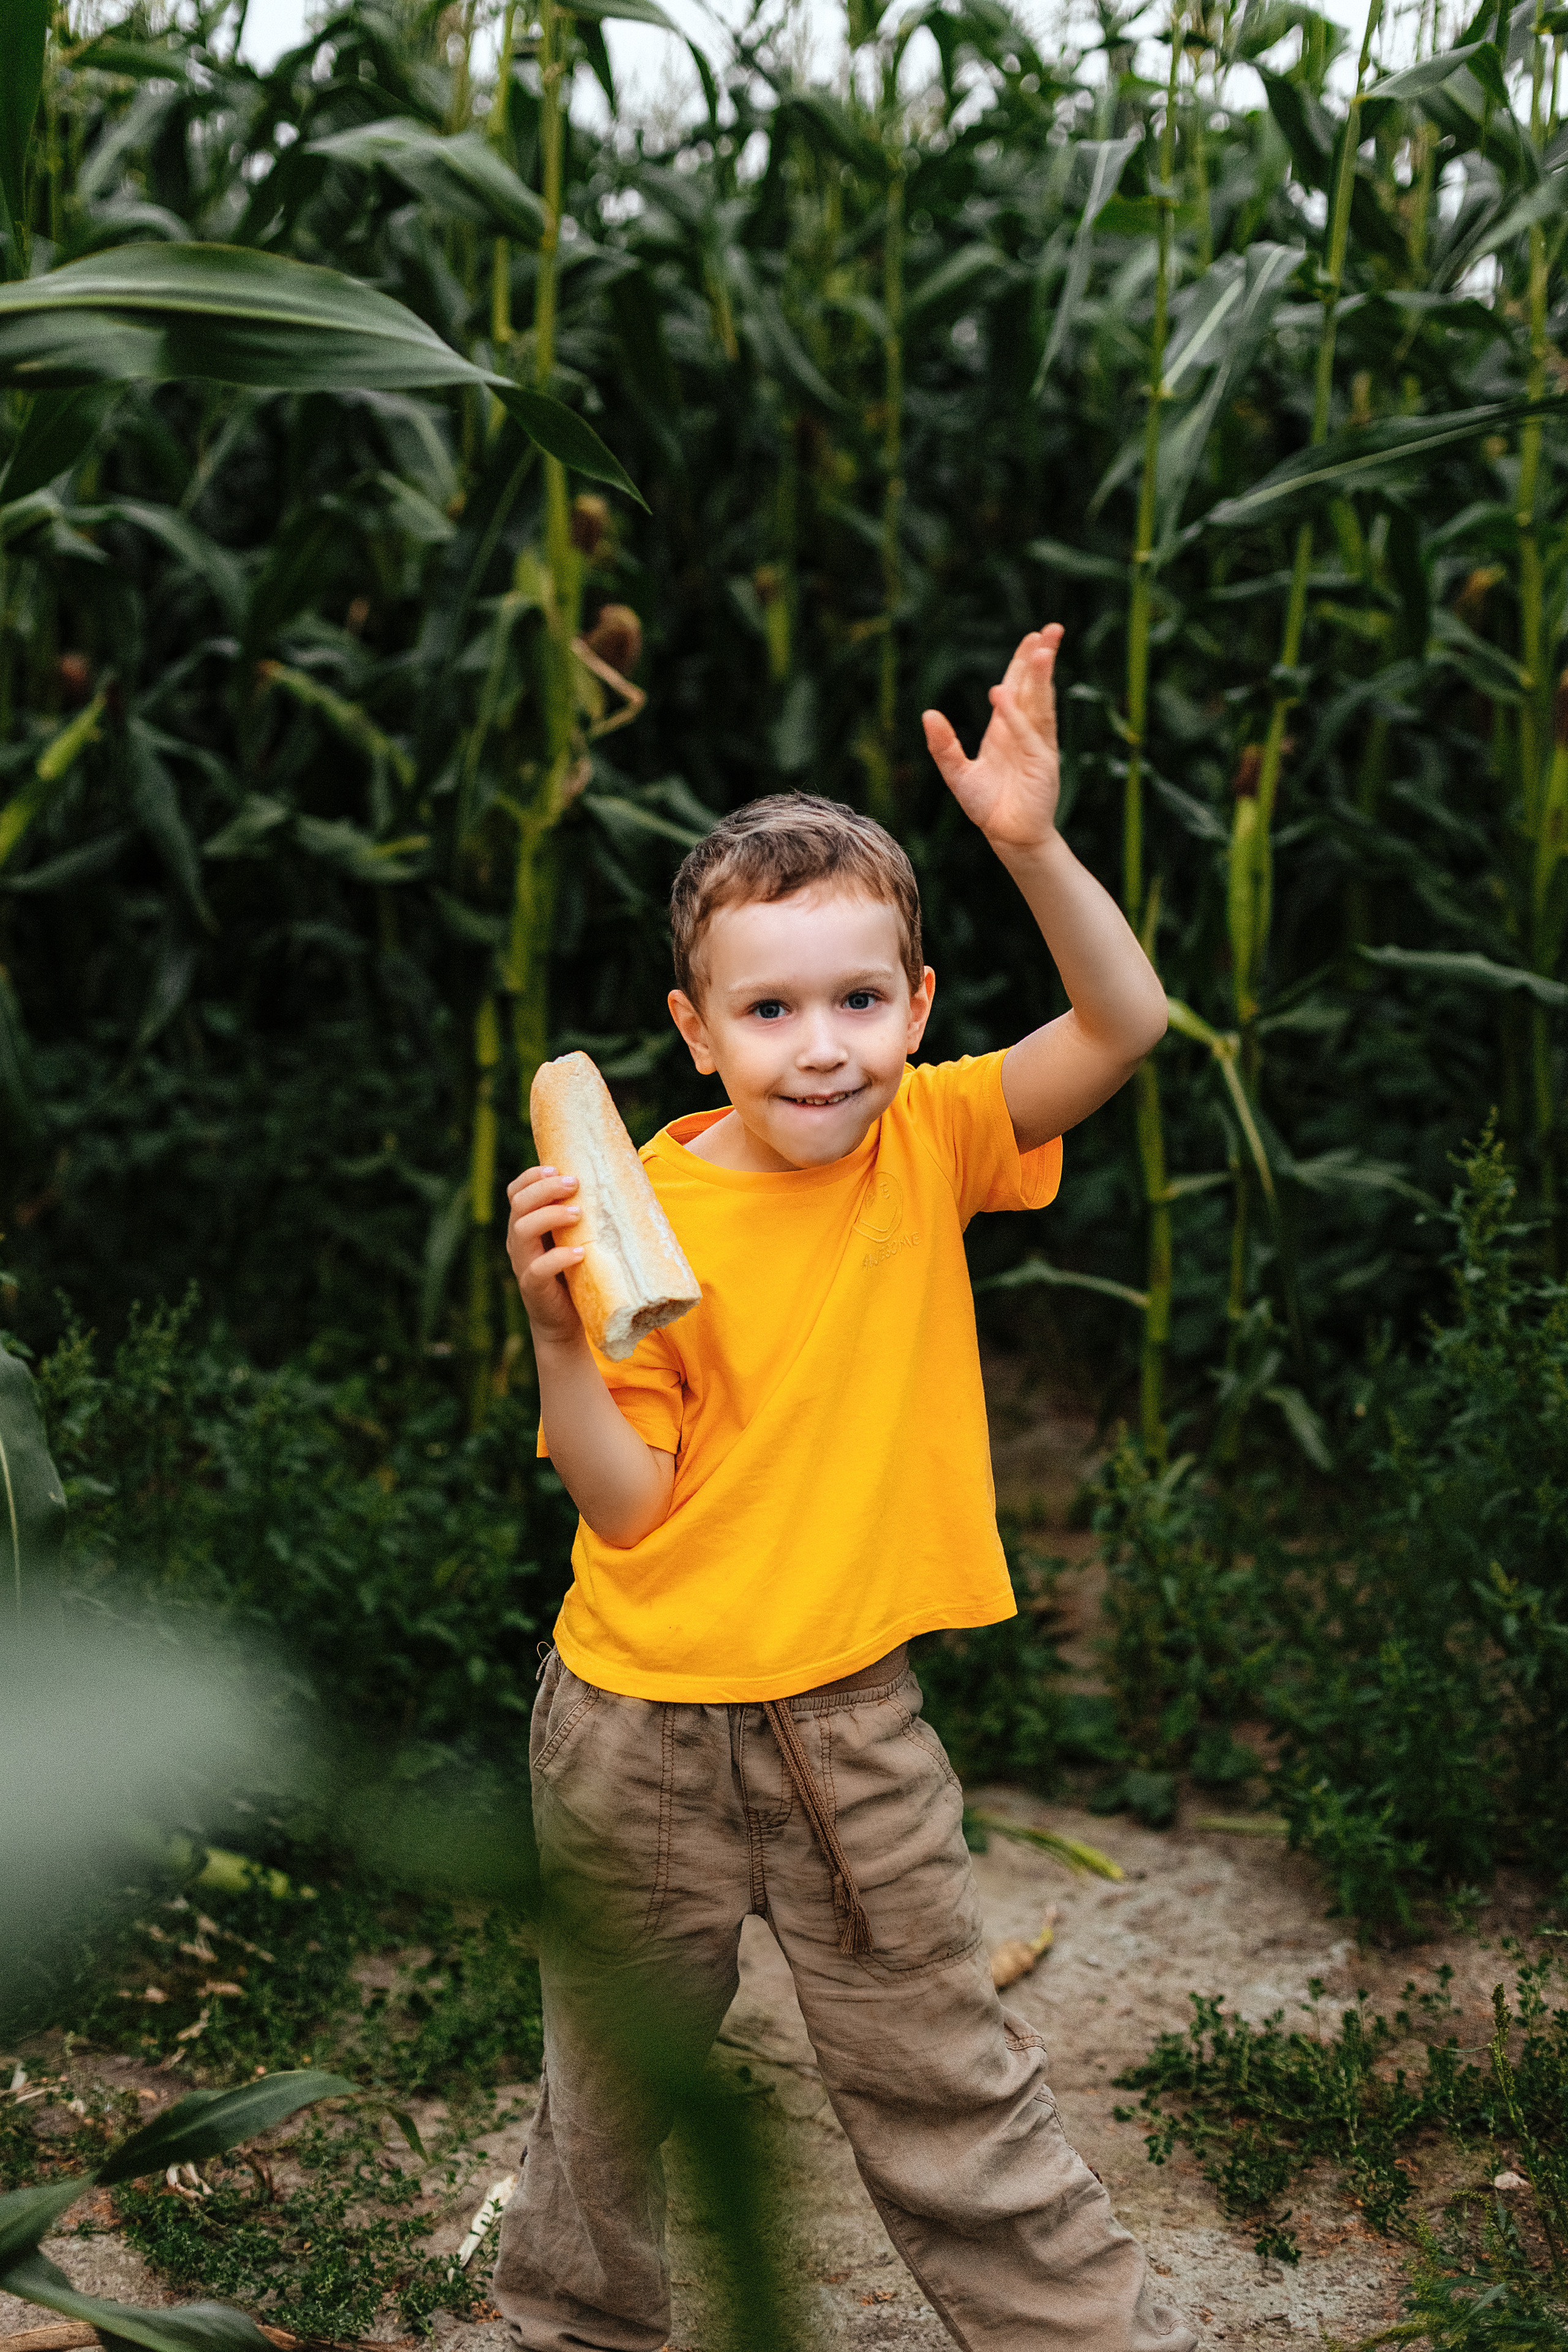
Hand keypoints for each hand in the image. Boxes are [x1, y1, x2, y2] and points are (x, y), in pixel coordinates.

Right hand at [506, 1166, 586, 1348]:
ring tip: (578, 1213)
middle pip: (519, 1204)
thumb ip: (583, 1216)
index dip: (532, 1176)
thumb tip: (621, 1183)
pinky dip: (558, 1258)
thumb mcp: (578, 1239)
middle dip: (545, 1189)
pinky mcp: (532, 1287)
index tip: (557, 1168)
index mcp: (526, 1224)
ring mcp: (523, 1264)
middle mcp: (519, 1241)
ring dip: (550, 1216)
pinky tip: (579, 1253)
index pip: (516, 1192)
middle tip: (574, 1184)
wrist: (567, 1321)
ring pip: (522, 1231)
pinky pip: (537, 1269)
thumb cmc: (577, 1272)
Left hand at [921, 624, 1062, 856]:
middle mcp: (1024, 732)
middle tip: (1050, 630)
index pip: (1018, 687)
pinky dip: (1017, 717)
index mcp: (1006, 729)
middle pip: (1035, 687)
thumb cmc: (987, 806)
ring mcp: (1036, 746)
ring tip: (1042, 650)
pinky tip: (1006, 697)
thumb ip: (943, 745)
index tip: (1032, 637)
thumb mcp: (957, 772)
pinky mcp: (1041, 764)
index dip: (1023, 662)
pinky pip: (1028, 735)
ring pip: (1039, 704)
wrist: (1007, 837)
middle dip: (1042, 658)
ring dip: (1041, 677)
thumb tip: (928, 713)